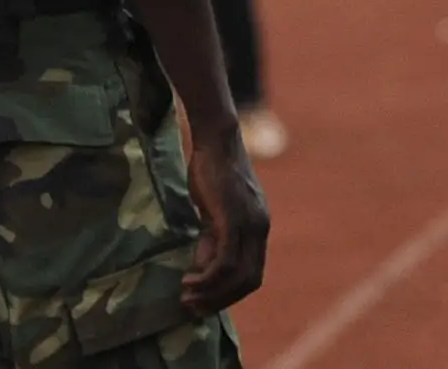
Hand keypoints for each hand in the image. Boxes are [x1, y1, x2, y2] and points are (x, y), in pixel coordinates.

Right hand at [181, 124, 270, 314]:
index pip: (253, 274)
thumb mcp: (214, 209)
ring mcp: (250, 224)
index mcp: (259, 227)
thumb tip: (203, 266)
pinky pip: (226, 260)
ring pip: (238, 275)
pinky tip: (190, 278)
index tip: (205, 301)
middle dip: (221, 300)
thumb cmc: (211, 170)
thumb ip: (212, 236)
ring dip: (212, 292)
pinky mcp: (234, 218)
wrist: (215, 139)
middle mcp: (260, 228)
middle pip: (250, 281)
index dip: (230, 293)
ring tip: (187, 295)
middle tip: (194, 307)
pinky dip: (208, 277)